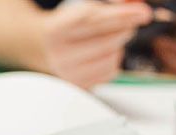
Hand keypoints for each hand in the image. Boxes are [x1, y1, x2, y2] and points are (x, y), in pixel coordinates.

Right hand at [31, 2, 153, 88]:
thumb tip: (135, 9)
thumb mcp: (75, 10)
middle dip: (125, 26)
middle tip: (130, 19)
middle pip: (108, 39)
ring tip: (107, 37)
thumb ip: (104, 6)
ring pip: (113, 55)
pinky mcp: (77, 86)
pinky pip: (110, 71)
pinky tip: (102, 53)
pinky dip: (113, 59)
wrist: (33, 47)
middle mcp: (58, 55)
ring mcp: (67, 74)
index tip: (143, 12)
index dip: (123, 14)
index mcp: (54, 30)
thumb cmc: (59, 25)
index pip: (96, 20)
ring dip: (118, 43)